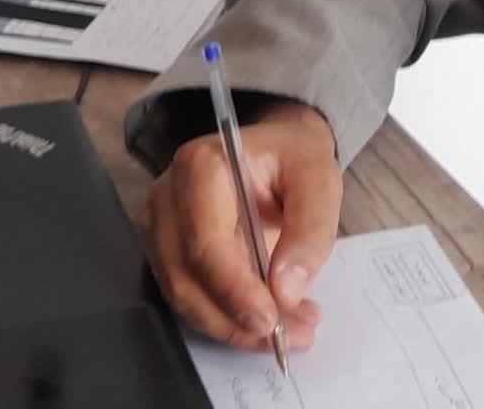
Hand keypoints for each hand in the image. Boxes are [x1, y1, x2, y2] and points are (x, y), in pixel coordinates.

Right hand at [148, 101, 341, 351]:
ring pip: (184, 295)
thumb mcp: (319, 179)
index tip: (271, 320)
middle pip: (187, 276)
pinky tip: (270, 321)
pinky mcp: (171, 250)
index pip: (205, 242)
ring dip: (234, 326)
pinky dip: (229, 318)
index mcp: (202, 166)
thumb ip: (310, 230)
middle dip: (236, 318)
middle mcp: (169, 196)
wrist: (279, 149)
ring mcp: (163, 225)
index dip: (234, 290)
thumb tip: (286, 291)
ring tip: (291, 331)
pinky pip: (192, 295)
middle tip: (291, 335)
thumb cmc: (296, 157)